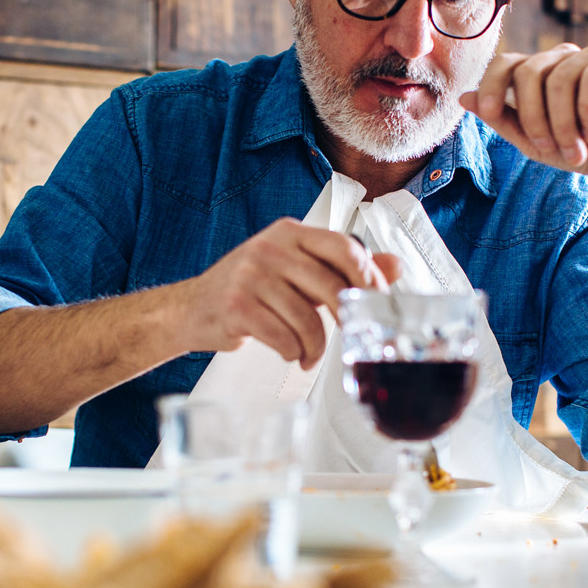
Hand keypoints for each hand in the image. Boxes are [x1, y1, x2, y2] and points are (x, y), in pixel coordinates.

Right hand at [175, 219, 401, 368]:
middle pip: (330, 285)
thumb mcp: (296, 269)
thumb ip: (342, 268)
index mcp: (290, 233)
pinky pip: (283, 337)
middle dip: (347, 318)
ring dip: (315, 347)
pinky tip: (290, 353)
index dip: (367, 275)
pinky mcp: (237, 306)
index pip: (343, 246)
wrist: (193, 307)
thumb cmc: (250, 289)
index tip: (376, 300)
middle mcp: (270, 248)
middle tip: (351, 334)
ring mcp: (251, 276)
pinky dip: (293, 352)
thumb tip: (394, 267)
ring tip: (309, 354)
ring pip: (307, 319)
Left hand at [460, 43, 587, 218]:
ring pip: (559, 79)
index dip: (493, 84)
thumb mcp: (532, 141)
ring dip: (563, 124)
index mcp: (536, 74)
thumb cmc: (577, 151)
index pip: (504, 62)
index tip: (492, 113)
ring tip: (575, 150)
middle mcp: (560, 59)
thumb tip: (464, 96)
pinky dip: (587, 111)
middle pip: (528, 72)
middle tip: (549, 150)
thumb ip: (501, 119)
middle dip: (534, 118)